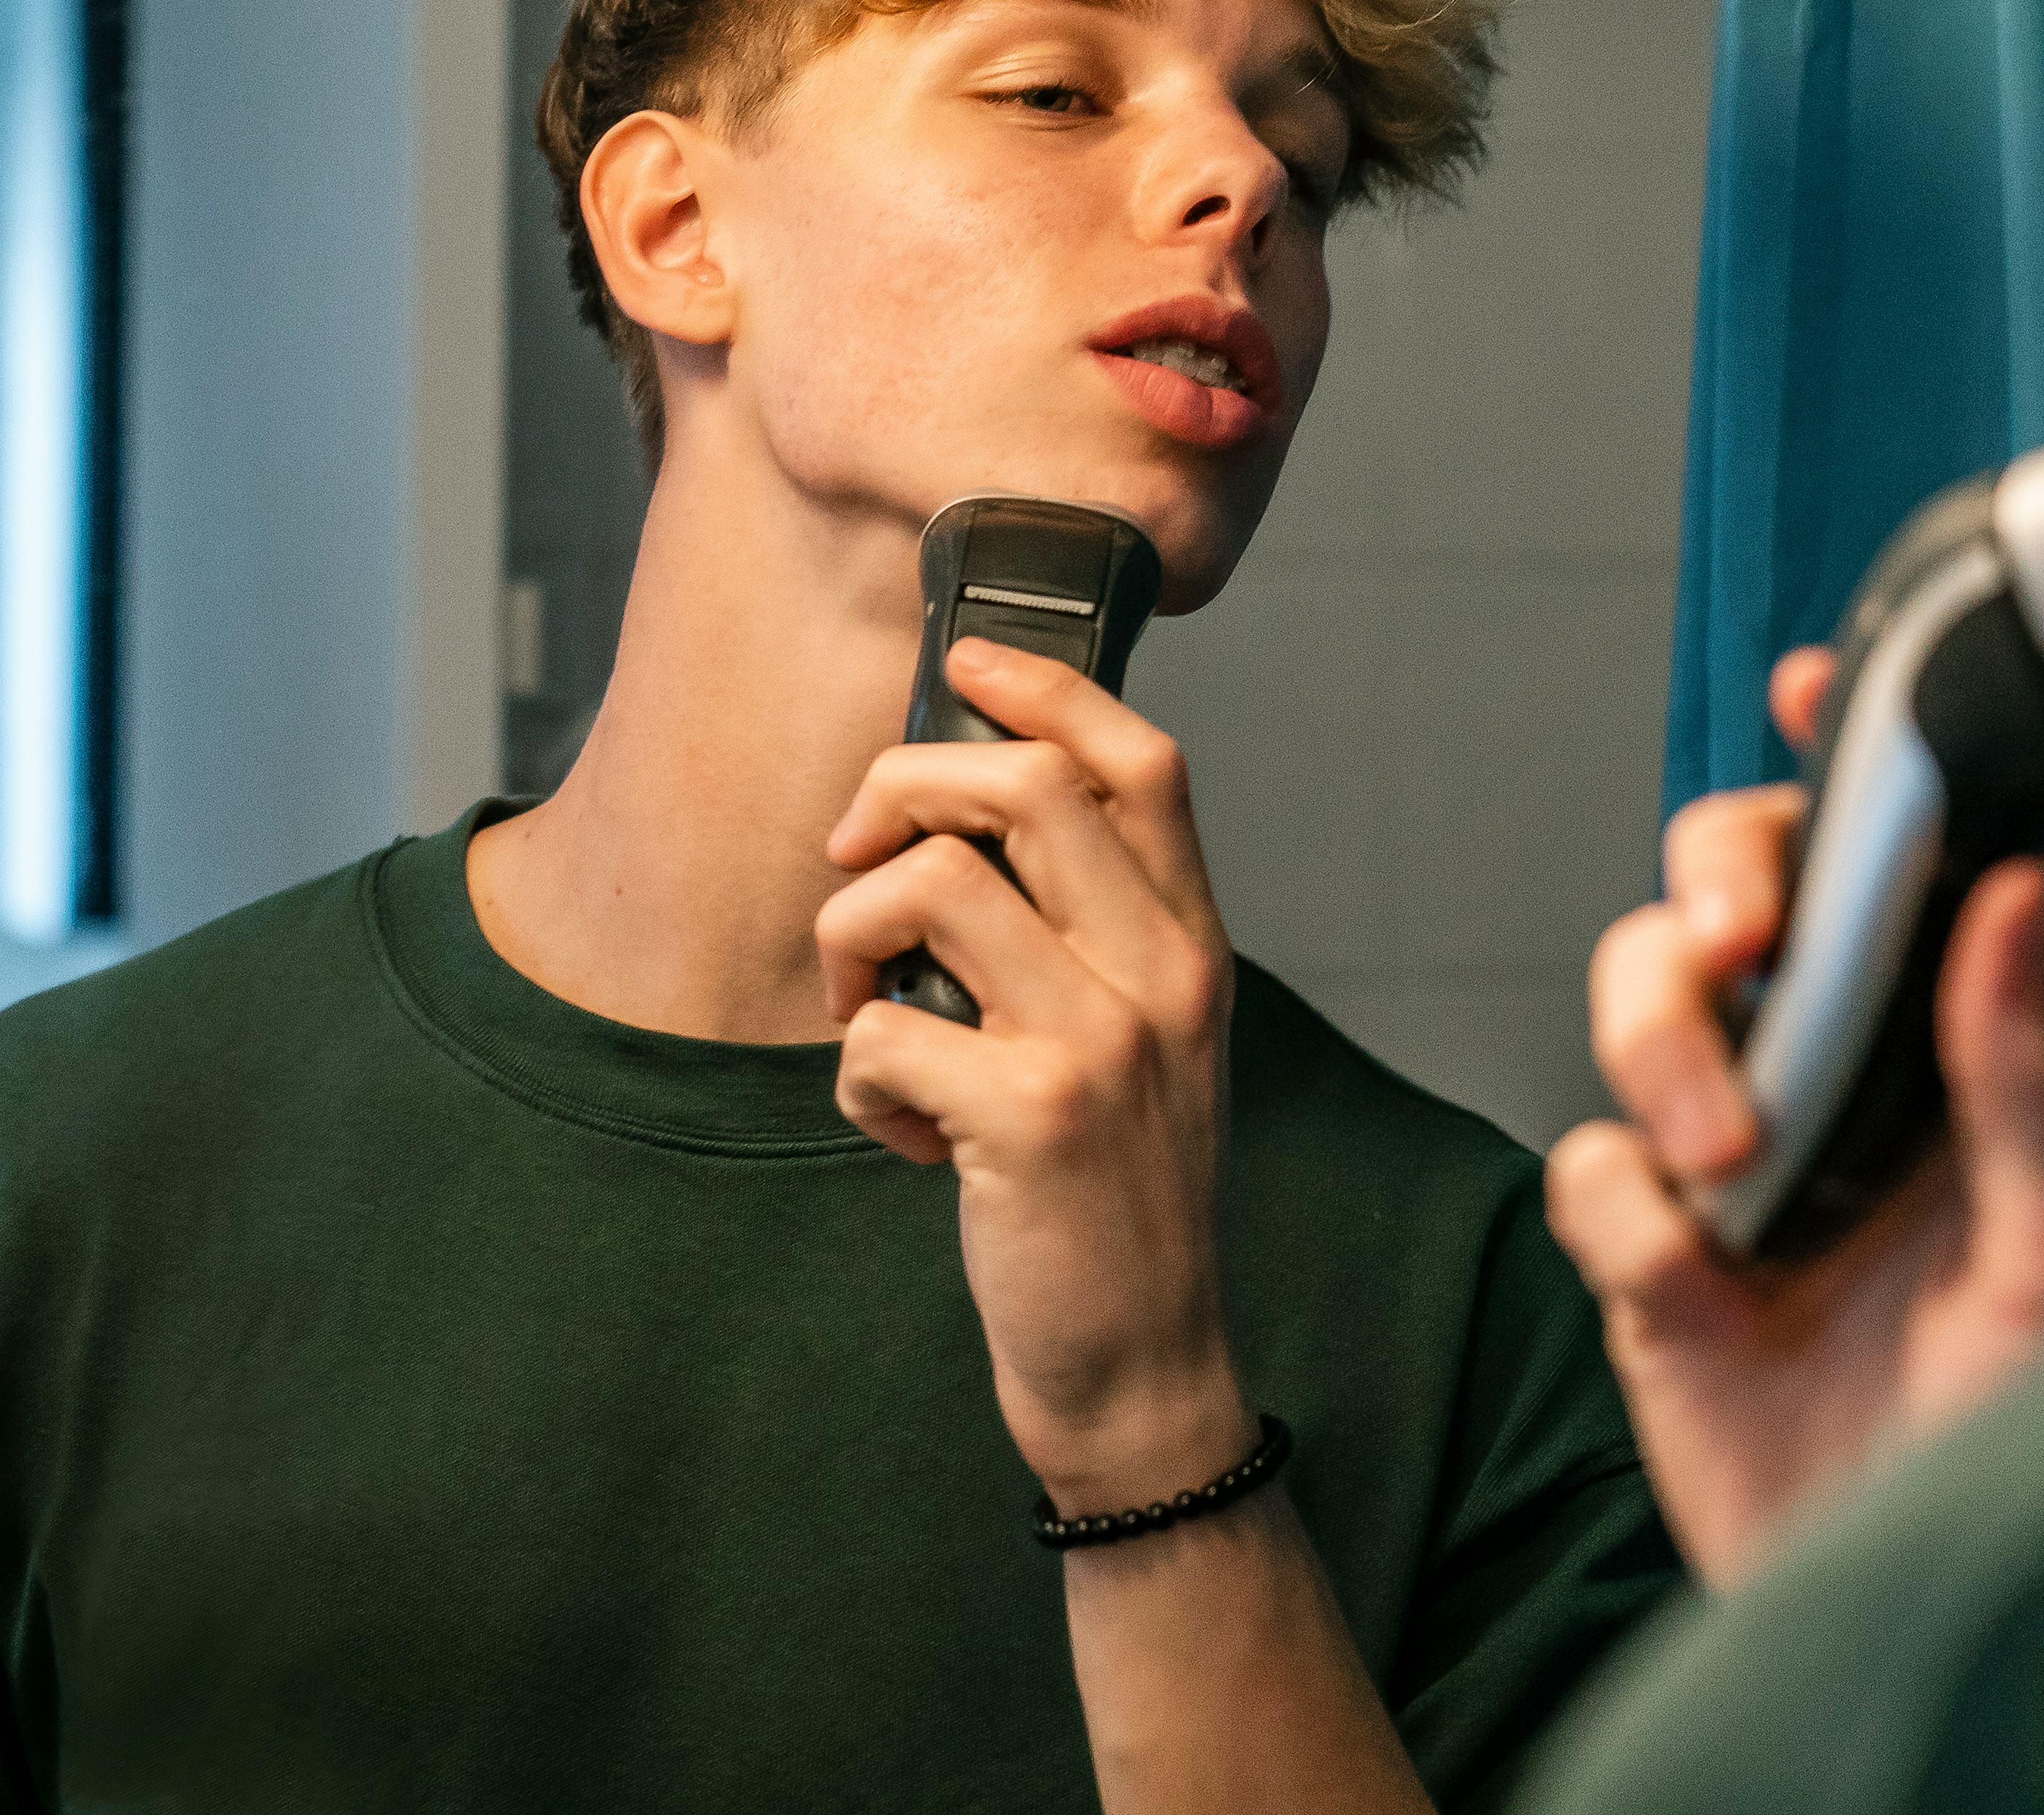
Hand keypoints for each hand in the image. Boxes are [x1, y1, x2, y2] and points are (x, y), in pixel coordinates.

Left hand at [818, 639, 1251, 1511]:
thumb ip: (1096, 941)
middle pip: (1024, 786)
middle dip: (899, 788)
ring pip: (927, 887)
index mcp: (1192, 949)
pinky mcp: (1030, 1119)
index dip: (1045, 690)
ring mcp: (1102, 1044)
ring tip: (870, 1015)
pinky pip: (883, 1034)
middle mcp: (1164, 977)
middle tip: (852, 858)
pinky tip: (908, 1138)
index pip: (1140, 761)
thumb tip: (961, 831)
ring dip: (851, 937)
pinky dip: (861, 1080)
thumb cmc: (1118, 1205)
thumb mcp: (1148, 1051)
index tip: (967, 667)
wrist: (1146, 1376)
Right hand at [1543, 647, 2043, 1586]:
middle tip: (1736, 938)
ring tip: (1728, 1160)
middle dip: (1715, 877)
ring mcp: (1744, 1161)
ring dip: (1663, 1045)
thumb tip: (2021, 889)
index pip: (1912, 857)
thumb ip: (2042, 1082)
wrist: (1910, 1625)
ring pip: (1641, 997)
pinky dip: (1624, 1209)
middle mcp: (1851, 1079)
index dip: (1859, 755)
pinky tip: (1695, 1286)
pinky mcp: (1656, 1257)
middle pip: (1741, 889)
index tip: (1824, 685)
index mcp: (1967, 1048)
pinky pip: (1587, 1168)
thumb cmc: (2037, 1450)